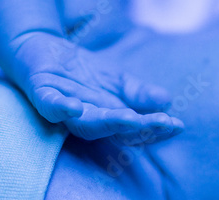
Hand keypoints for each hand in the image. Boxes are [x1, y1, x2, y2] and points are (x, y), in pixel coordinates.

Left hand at [10, 32, 182, 143]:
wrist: (41, 49)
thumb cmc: (80, 72)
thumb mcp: (116, 80)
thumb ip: (138, 93)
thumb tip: (166, 101)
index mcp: (106, 119)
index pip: (133, 130)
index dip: (155, 129)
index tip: (177, 126)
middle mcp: (86, 120)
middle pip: (112, 131)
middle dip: (137, 129)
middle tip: (160, 123)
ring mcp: (63, 109)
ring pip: (85, 124)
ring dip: (107, 123)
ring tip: (131, 119)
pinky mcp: (41, 92)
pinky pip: (49, 105)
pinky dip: (61, 108)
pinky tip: (74, 106)